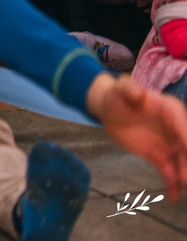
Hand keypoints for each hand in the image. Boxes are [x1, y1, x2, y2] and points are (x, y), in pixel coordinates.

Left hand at [87, 74, 186, 198]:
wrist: (109, 109)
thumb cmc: (118, 95)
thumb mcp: (121, 89)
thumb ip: (130, 89)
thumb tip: (138, 93)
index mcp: (171, 112)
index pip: (184, 127)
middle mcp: (176, 130)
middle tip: (185, 179)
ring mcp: (169, 145)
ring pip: (181, 164)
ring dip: (184, 176)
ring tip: (183, 188)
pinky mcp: (159, 156)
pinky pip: (169, 172)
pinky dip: (172, 185)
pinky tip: (174, 198)